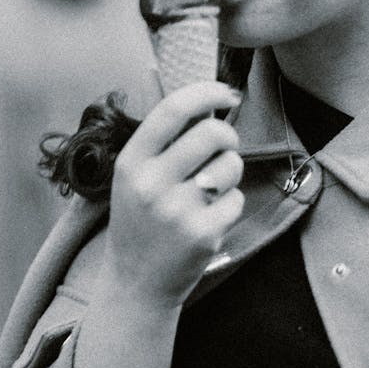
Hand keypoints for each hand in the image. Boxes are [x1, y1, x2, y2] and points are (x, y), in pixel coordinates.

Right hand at [104, 80, 243, 309]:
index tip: (227, 92)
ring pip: (231, 165)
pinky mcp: (202, 234)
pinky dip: (229, 205)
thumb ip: (160, 136)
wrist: (136, 282)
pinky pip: (236, 199)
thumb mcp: (134, 174)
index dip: (208, 92)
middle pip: (213, 133)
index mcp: (132, 161)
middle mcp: (151, 184)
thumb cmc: (141, 217)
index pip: (175, 109)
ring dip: (229, 173)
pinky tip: (208, 219)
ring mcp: (177, 211)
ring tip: (208, 190)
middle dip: (227, 136)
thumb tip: (189, 85)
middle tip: (221, 148)